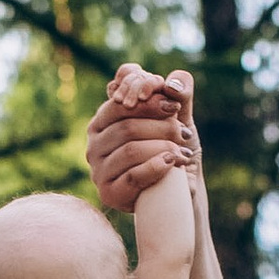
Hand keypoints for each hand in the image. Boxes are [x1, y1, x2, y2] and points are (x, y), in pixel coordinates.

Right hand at [88, 61, 198, 215]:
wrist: (179, 190)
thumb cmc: (174, 148)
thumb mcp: (178, 118)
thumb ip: (178, 93)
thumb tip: (172, 84)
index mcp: (104, 119)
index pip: (119, 101)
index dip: (148, 100)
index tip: (174, 106)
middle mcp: (95, 142)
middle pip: (127, 126)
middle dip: (161, 128)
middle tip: (183, 133)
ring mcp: (98, 169)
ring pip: (130, 150)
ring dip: (162, 148)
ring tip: (182, 153)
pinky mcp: (108, 193)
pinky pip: (133, 176)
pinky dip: (157, 167)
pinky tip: (172, 163)